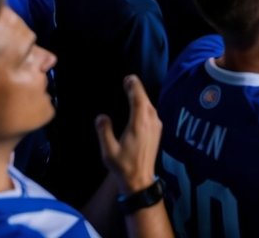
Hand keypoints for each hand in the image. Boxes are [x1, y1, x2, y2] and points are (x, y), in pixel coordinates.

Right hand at [96, 75, 162, 194]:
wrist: (140, 180)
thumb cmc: (123, 166)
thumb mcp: (108, 151)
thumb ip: (104, 132)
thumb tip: (101, 116)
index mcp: (139, 125)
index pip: (138, 100)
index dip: (134, 87)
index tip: (128, 78)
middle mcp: (150, 122)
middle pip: (145, 100)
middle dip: (137, 89)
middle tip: (129, 80)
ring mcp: (156, 127)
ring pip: (150, 106)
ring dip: (142, 97)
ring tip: (132, 89)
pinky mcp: (157, 131)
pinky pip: (152, 112)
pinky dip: (145, 105)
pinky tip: (140, 106)